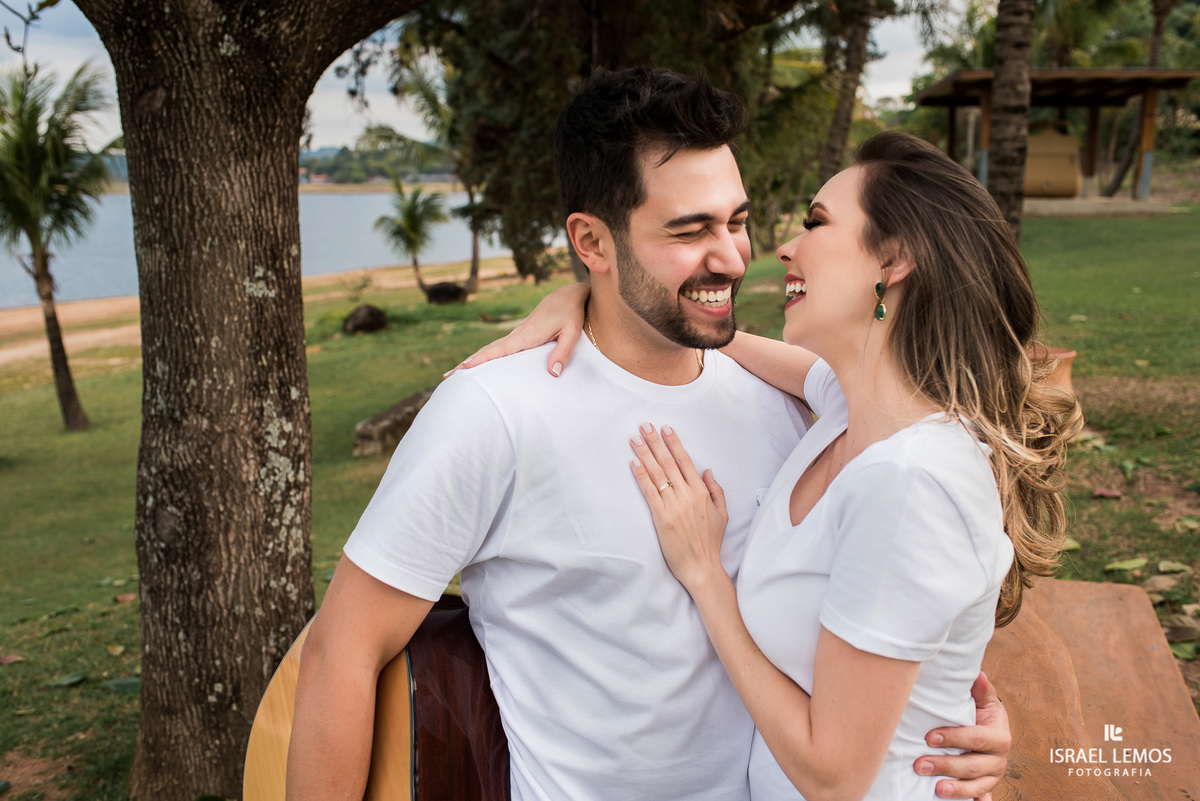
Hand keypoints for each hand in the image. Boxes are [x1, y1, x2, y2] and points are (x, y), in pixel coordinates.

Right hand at [443, 282, 589, 376]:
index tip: (462, 369)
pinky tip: (481, 362)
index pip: (498, 350)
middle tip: (447, 377)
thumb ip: (562, 352)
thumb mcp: (572, 333)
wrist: (568, 294)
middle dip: (467, 363)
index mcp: (526, 336)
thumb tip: (553, 373)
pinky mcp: (521, 334)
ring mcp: (517, 334)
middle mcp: (517, 334)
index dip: (480, 360)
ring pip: (491, 348)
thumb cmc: (571, 314)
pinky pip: (499, 347)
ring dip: (473, 360)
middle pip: (487, 350)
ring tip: (457, 372)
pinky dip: (485, 355)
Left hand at [629, 423, 728, 591]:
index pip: (685, 461)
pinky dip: (641, 476)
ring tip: (635, 439)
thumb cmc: (711, 543)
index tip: (665, 429)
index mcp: (702, 493)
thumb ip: (716, 490)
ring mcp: (674, 507)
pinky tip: (633, 463)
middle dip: (655, 442)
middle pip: (668, 463)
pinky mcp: (661, 519)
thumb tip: (707, 470)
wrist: (702, 567)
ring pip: (657, 474)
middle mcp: (688, 496)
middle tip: (644, 426)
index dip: (674, 443)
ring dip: (645, 454)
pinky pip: (649, 493)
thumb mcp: (723, 514)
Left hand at [914, 672, 1010, 799]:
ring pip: (976, 786)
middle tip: (919, 765)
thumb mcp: (984, 701)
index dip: (954, 738)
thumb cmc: (982, 713)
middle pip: (972, 766)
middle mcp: (998, 760)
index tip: (929, 737)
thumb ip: (981, 689)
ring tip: (936, 790)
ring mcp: (992, 776)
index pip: (975, 739)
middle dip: (946, 766)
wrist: (992, 730)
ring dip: (956, 789)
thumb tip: (977, 674)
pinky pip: (981, 798)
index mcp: (999, 737)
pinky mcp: (986, 788)